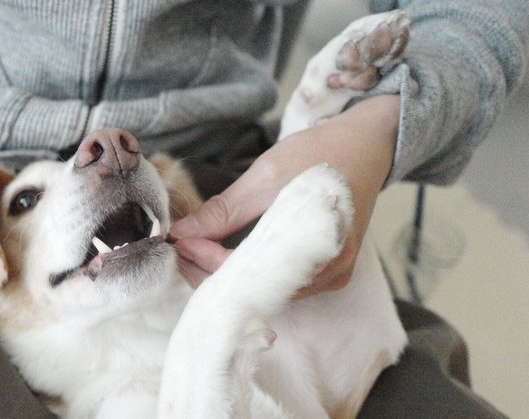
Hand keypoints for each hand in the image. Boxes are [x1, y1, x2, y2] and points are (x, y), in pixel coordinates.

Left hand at [170, 95, 399, 296]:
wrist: (368, 144)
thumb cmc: (321, 154)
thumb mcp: (265, 175)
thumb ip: (224, 211)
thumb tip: (183, 232)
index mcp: (313, 247)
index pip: (244, 270)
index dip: (205, 258)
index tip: (179, 240)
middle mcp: (327, 273)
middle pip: (255, 287)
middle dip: (211, 269)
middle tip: (181, 246)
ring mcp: (331, 275)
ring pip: (267, 288)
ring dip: (229, 271)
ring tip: (198, 248)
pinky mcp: (331, 270)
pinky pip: (283, 281)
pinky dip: (252, 270)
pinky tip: (228, 255)